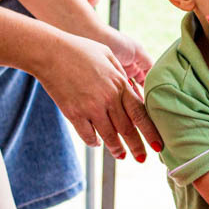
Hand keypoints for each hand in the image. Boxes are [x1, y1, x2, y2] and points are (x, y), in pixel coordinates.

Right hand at [38, 33, 162, 160]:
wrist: (51, 53)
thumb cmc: (80, 50)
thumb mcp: (108, 55)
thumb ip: (120, 73)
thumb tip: (130, 87)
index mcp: (119, 84)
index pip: (140, 114)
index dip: (150, 131)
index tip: (157, 145)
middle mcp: (108, 99)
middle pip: (127, 129)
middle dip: (137, 147)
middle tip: (143, 158)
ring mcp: (91, 108)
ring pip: (110, 136)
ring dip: (117, 149)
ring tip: (122, 155)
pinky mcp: (74, 114)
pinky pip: (88, 136)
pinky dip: (94, 142)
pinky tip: (98, 143)